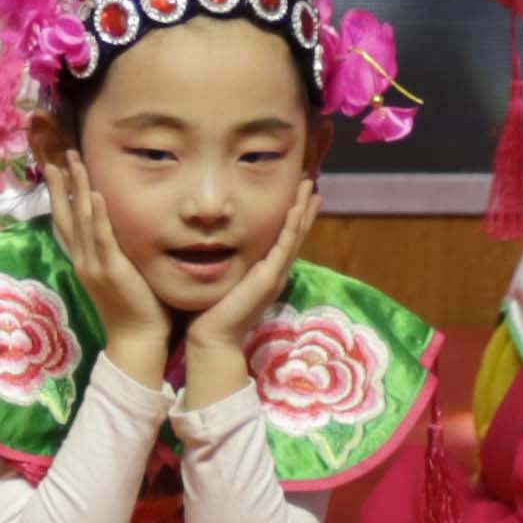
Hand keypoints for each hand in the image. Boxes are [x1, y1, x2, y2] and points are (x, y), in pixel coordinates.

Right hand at [56, 173, 171, 374]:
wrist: (137, 339)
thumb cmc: (137, 309)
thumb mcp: (121, 275)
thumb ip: (118, 252)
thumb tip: (125, 229)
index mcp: (83, 261)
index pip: (67, 222)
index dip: (61, 196)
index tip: (57, 170)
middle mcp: (82, 260)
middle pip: (66, 215)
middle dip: (61, 185)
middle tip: (58, 157)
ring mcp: (93, 265)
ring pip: (81, 220)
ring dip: (77, 189)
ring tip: (74, 163)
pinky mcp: (111, 270)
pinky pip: (102, 237)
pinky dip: (99, 215)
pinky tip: (96, 194)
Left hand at [182, 175, 323, 401]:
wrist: (212, 338)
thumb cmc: (211, 312)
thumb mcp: (224, 280)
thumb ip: (227, 264)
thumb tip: (215, 245)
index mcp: (265, 272)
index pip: (283, 238)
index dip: (293, 216)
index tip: (298, 194)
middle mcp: (274, 272)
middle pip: (295, 234)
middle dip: (303, 208)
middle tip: (311, 183)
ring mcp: (274, 275)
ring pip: (294, 237)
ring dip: (302, 212)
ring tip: (310, 189)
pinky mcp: (268, 279)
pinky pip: (282, 247)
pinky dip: (290, 227)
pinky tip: (295, 209)